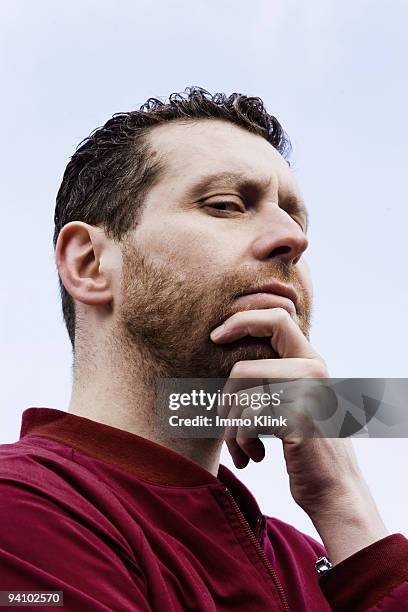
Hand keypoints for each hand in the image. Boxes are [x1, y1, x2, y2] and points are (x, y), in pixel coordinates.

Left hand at [211, 307, 388, 563]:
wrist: (333, 490)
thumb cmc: (302, 446)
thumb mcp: (291, 401)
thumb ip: (271, 376)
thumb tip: (222, 349)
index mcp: (310, 360)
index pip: (276, 318)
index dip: (241, 321)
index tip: (215, 337)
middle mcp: (313, 369)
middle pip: (242, 369)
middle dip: (225, 403)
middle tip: (227, 428)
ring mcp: (309, 392)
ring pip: (241, 398)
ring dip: (232, 431)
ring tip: (242, 449)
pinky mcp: (300, 418)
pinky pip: (248, 421)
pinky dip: (241, 443)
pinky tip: (254, 458)